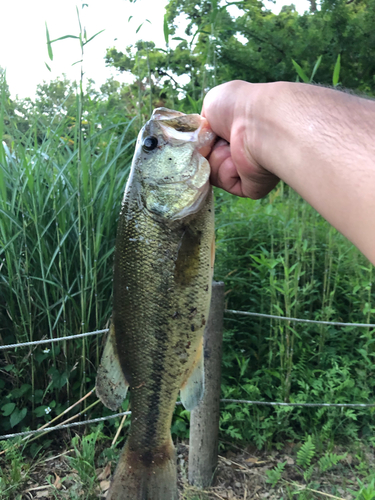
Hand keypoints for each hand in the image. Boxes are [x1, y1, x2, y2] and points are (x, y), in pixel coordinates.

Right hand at [202, 80, 278, 198]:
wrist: (258, 122)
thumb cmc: (237, 106)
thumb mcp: (211, 103)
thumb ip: (203, 123)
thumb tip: (200, 140)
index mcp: (235, 132)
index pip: (209, 145)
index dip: (200, 142)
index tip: (199, 136)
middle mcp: (243, 151)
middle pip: (208, 161)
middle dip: (204, 152)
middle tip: (213, 141)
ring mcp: (248, 170)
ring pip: (214, 173)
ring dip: (216, 159)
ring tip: (230, 147)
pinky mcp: (252, 186)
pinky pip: (226, 183)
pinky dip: (226, 171)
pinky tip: (237, 160)